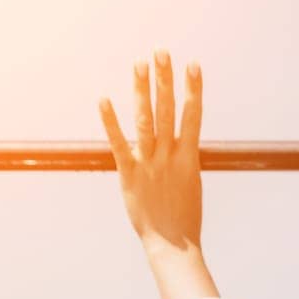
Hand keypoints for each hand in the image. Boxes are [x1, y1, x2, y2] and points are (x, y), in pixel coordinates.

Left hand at [99, 50, 202, 252]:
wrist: (173, 247)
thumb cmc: (184, 218)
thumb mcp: (190, 184)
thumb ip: (184, 159)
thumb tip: (184, 143)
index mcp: (188, 158)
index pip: (193, 116)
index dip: (194, 89)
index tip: (193, 64)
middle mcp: (169, 156)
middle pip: (168, 110)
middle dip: (165, 80)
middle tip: (161, 52)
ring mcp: (150, 164)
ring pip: (146, 120)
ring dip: (143, 90)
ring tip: (140, 63)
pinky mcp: (130, 174)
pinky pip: (119, 144)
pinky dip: (111, 121)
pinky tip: (104, 99)